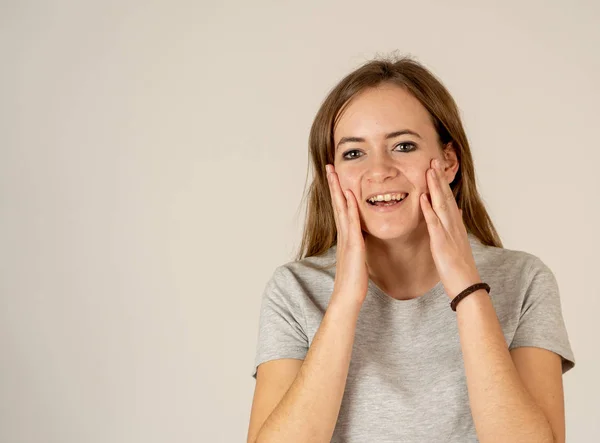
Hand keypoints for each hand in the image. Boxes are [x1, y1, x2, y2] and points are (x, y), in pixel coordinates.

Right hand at [326, 164, 368, 307]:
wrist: (348, 296)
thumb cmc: (353, 281)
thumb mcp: (356, 258)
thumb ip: (356, 246)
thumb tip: (358, 239)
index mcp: (345, 236)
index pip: (341, 209)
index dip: (338, 192)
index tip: (336, 177)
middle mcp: (343, 234)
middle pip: (337, 204)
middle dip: (333, 184)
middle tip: (330, 167)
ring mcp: (346, 238)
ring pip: (341, 208)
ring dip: (338, 190)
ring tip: (334, 173)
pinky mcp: (353, 245)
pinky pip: (351, 223)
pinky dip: (350, 208)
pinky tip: (350, 195)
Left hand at [419, 158, 480, 298]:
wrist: (467, 287)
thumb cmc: (460, 269)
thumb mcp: (458, 244)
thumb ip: (455, 227)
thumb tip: (457, 212)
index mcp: (455, 226)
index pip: (448, 200)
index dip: (442, 183)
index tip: (436, 168)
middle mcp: (454, 226)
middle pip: (446, 197)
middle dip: (439, 178)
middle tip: (433, 159)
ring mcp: (449, 233)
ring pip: (441, 205)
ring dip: (435, 187)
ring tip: (429, 170)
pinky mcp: (442, 244)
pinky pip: (434, 224)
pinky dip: (428, 210)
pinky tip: (422, 198)